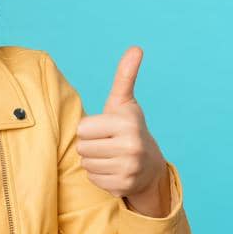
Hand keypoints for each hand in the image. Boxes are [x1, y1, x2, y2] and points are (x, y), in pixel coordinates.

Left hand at [75, 46, 170, 215]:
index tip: (106, 129)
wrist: (150, 165)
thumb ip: (125, 76)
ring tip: (111, 156)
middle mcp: (131, 146)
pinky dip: (99, 176)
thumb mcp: (124, 102)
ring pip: (85, 163)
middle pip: (82, 147)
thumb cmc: (128, 128)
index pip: (82, 128)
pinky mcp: (123, 186)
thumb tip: (136, 48)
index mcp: (127, 123)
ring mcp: (129, 168)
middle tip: (108, 143)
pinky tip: (113, 169)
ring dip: (93, 160)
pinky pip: (93, 179)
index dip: (90, 128)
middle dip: (90, 145)